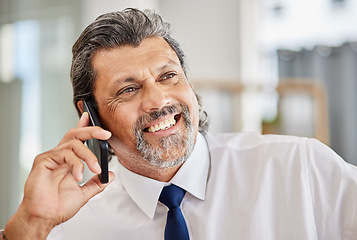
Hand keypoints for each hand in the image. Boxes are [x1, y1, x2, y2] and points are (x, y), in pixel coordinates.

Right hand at [4, 112, 114, 238]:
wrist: (43, 218)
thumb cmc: (57, 207)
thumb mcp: (84, 194)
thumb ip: (96, 183)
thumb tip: (110, 175)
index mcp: (68, 161)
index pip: (77, 139)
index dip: (84, 126)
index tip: (92, 117)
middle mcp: (59, 156)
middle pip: (75, 134)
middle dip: (92, 131)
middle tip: (106, 135)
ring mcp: (51, 157)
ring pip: (73, 143)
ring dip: (89, 156)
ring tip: (95, 169)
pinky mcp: (43, 161)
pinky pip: (64, 154)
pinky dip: (76, 164)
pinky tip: (78, 177)